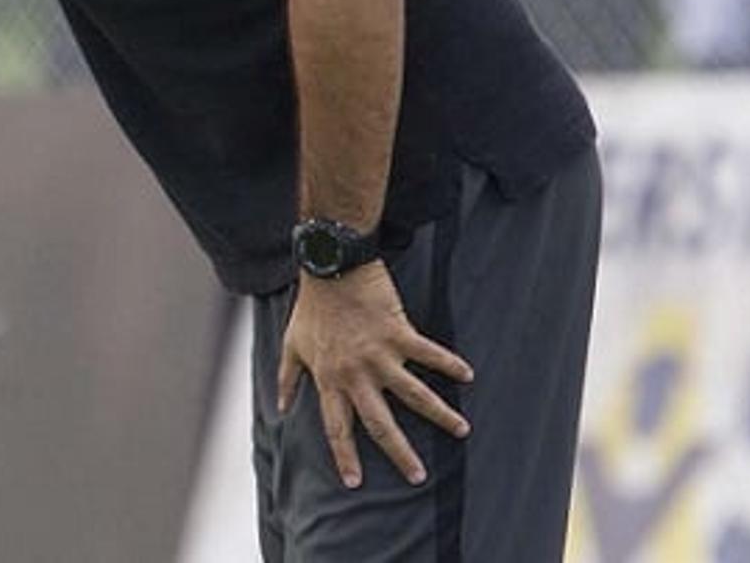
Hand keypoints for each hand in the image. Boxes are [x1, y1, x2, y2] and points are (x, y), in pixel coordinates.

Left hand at [278, 260, 472, 488]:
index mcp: (329, 379)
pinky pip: (429, 353)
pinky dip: (449, 364)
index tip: (354, 483)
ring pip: (414, 395)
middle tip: (418, 477)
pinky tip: (468, 376)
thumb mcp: (292, 345)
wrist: (331, 267)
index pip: (337, 427)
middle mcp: (355, 374)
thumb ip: (287, 378)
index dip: (345, 456)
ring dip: (440, 414)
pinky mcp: (399, 332)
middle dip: (400, 453)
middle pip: (380, 423)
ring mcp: (379, 354)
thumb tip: (281, 407)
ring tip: (462, 430)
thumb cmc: (311, 306)